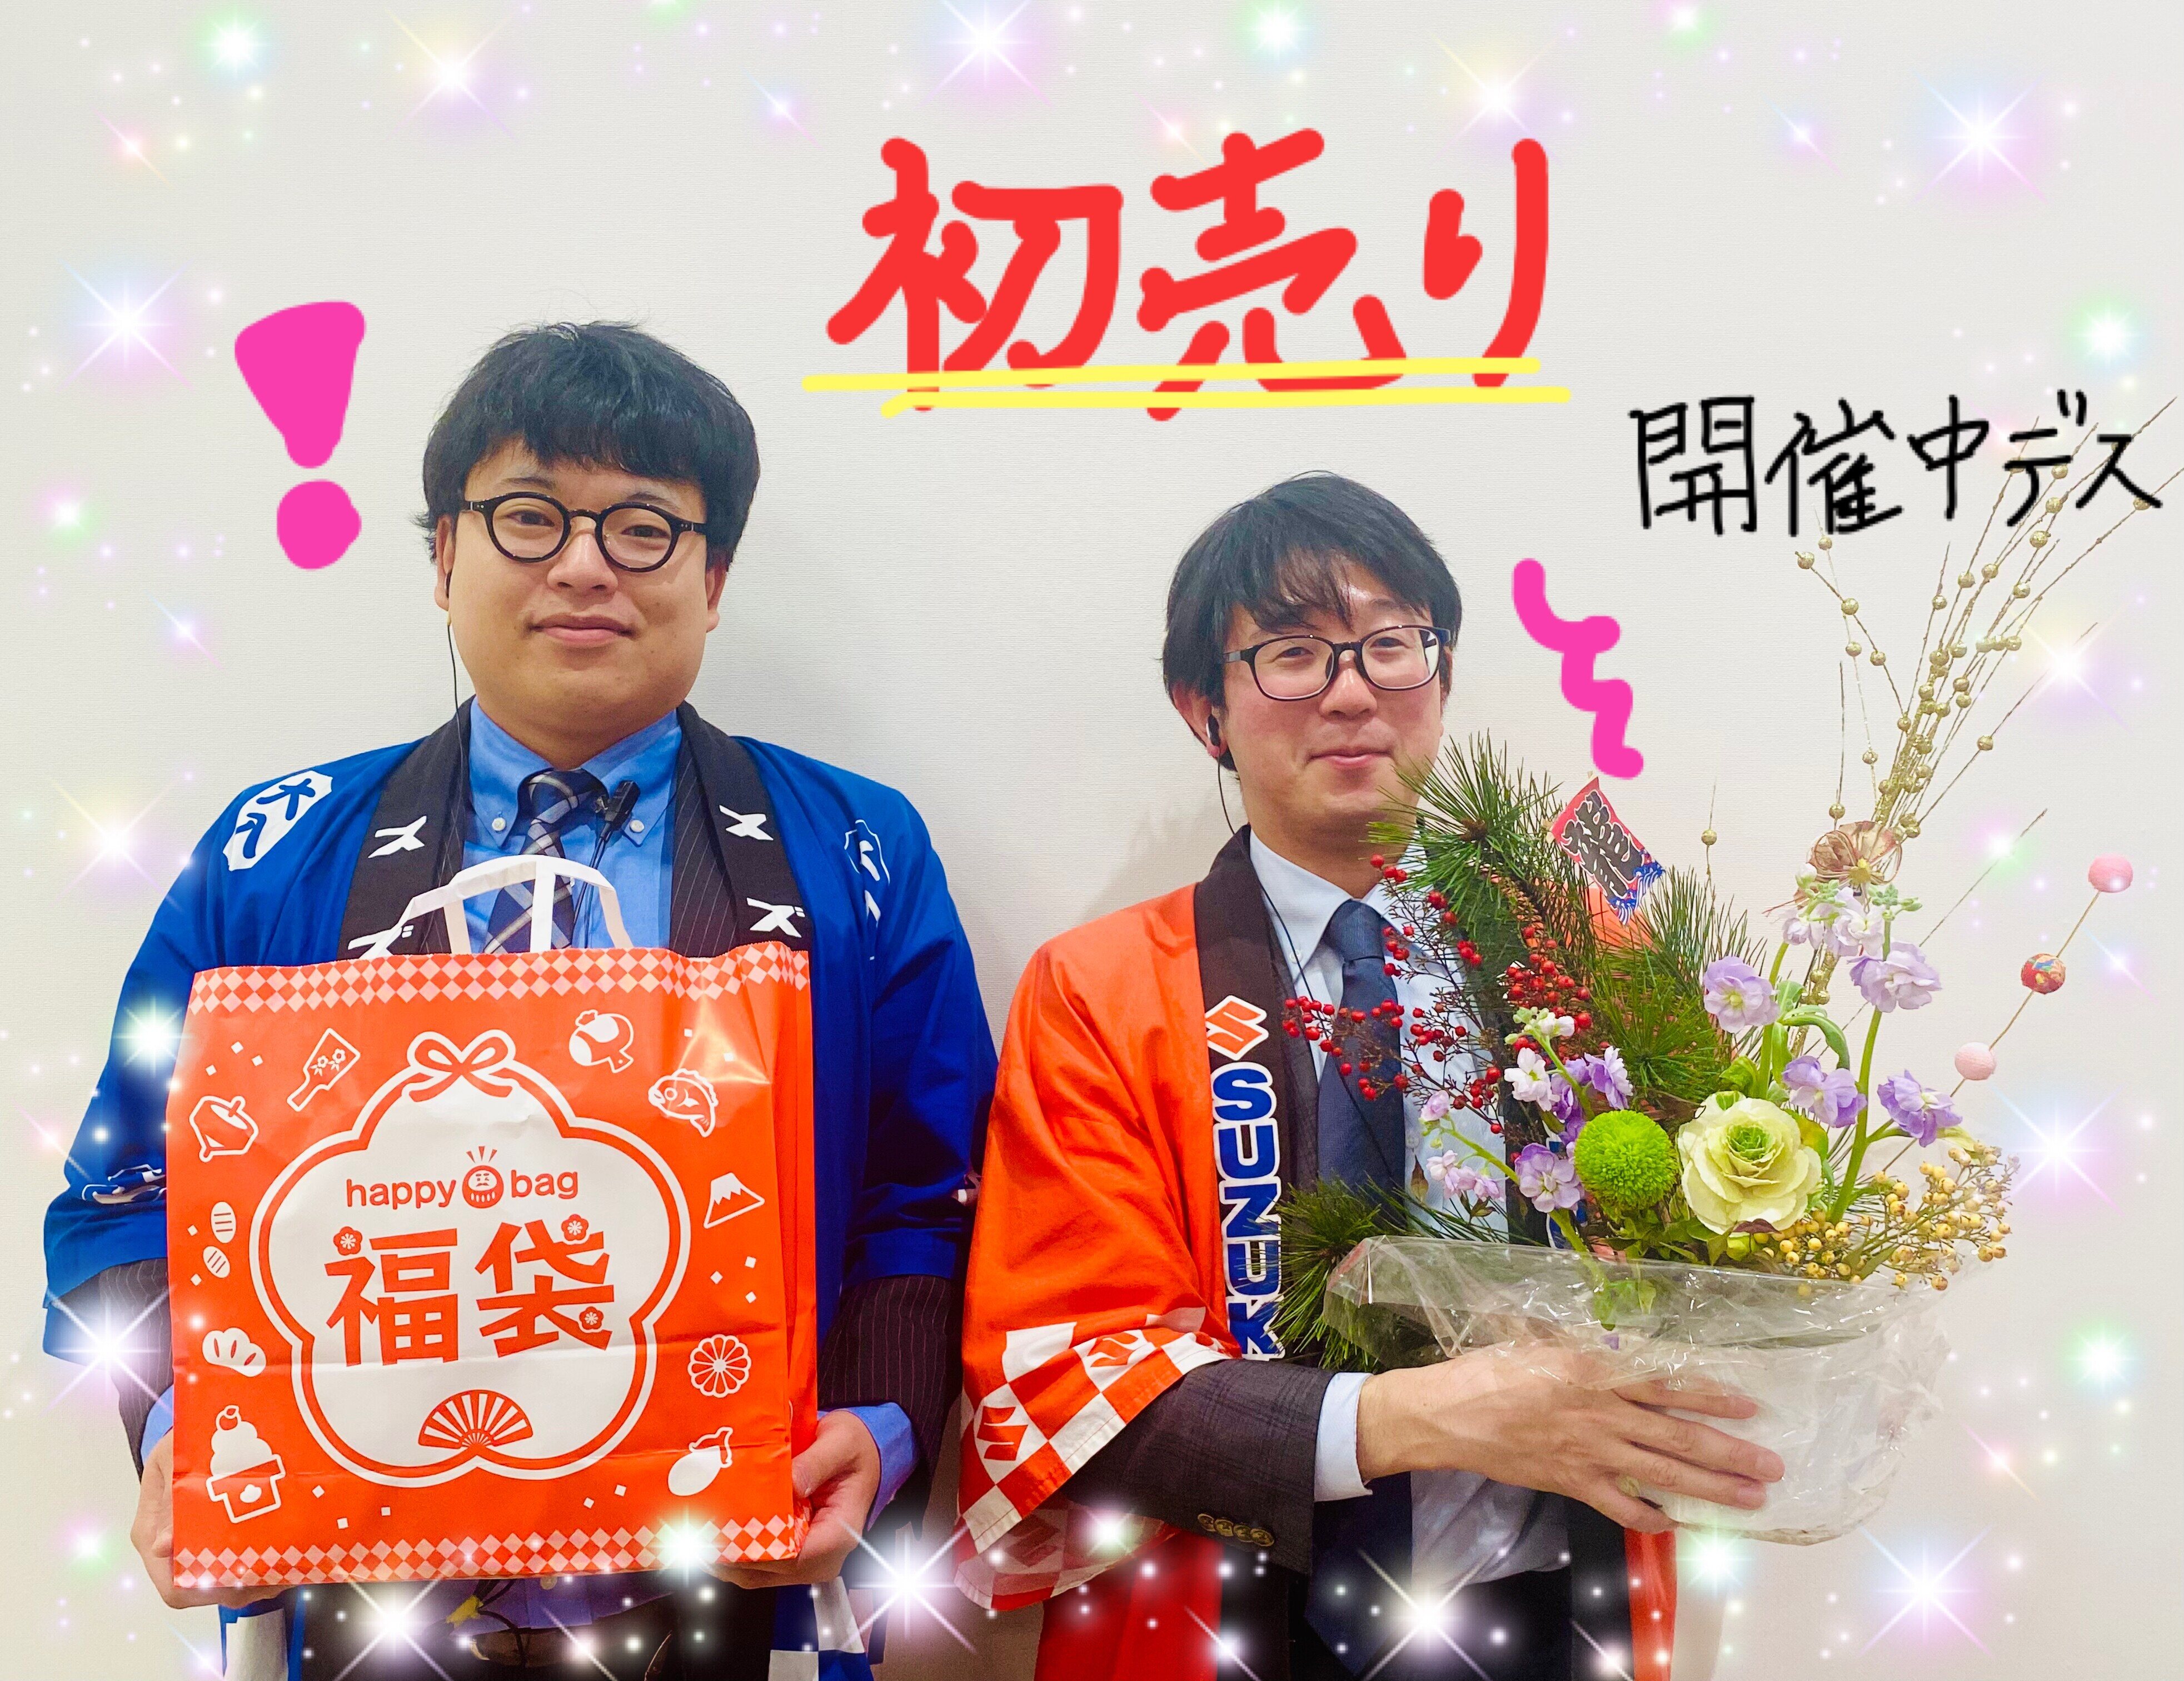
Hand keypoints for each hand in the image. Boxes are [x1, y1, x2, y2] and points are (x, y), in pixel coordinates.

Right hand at [131, 1434, 278, 1609]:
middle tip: (277, 1574)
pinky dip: (259, 1567)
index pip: (173, 1587)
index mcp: (150, 1535)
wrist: (190, 1432)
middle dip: (240, 1587)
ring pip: (222, 1583)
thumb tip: (161, 1546)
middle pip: (203, 1592)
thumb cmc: (179, 1442)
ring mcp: (190, 1547)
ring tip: (287, 1567)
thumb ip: (170, 1499)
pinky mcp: (211, 1539)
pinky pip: (233, 1565)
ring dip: (254, 1581)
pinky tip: (283, 1558)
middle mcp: (169, 1551)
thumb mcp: (171, 1458)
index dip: (206, 1592)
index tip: (242, 1579)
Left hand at [709, 1411, 880, 1588]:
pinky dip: (732, 1548)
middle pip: (764, 1572)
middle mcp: (820, 1558)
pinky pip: (755, 1562)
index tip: (720, 1530)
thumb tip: (791, 1481)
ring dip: (724, 1552)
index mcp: (837, 1535)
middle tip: (694, 1525)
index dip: (751, 1550)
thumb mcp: (842, 1442)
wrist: (863, 1455)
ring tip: (697, 1524)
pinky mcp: (789, 1554)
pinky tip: (714, 1525)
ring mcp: (803, 1560)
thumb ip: (817, 1461)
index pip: (790, 1558)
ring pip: (753, 1572)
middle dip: (728, 1551)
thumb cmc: (855, 1449)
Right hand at [1354, 1344, 1784, 1533]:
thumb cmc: (1491, 1370)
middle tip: (1772, 1467)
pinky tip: (1674, 1525)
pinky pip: (1620, 1506)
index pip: (1668, 1387)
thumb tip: (1622, 1346)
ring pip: (1663, 1474)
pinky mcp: (1572, 1483)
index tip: (1750, 1408)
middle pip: (1679, 1438)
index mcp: (1596, 1373)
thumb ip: (1586, 1348)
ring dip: (1712, 1489)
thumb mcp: (1541, 1342)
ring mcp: (1590, 1454)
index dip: (1712, 1399)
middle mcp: (1602, 1415)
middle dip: (1731, 1454)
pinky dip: (1650, 1517)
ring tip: (1750, 1500)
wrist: (1449, 1413)